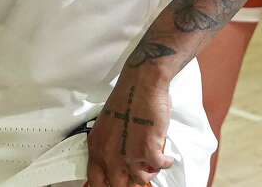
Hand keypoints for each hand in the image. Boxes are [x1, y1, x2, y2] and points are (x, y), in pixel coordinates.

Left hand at [86, 66, 173, 186]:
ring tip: (153, 164)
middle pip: (117, 185)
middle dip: (129, 181)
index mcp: (97, 146)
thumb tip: (117, 161)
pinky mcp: (148, 151)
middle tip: (138, 173)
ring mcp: (128, 155)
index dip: (106, 185)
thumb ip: (109, 146)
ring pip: (139, 180)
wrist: (141, 84)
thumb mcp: (107, 125)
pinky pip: (159, 167)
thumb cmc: (127, 98)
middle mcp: (109, 154)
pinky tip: (166, 157)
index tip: (116, 183)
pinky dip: (166, 162)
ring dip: (149, 173)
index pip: (95, 180)